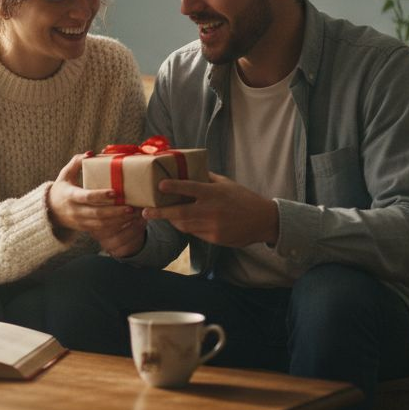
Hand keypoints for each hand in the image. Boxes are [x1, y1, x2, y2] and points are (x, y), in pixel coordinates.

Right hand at [47, 154, 143, 250]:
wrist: (51, 212)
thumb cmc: (62, 189)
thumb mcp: (65, 174)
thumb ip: (77, 162)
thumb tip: (90, 153)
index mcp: (70, 195)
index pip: (86, 197)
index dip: (100, 195)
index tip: (115, 192)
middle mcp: (75, 210)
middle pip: (97, 213)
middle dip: (115, 211)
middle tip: (131, 207)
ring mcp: (80, 221)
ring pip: (101, 224)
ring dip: (118, 220)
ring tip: (133, 214)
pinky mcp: (85, 228)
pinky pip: (102, 230)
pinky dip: (115, 226)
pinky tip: (127, 221)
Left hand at [142, 172, 279, 247]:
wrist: (263, 221)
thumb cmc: (243, 198)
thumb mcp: (226, 184)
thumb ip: (207, 179)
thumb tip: (189, 171)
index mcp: (214, 193)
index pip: (190, 188)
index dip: (173, 187)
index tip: (160, 185)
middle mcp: (211, 210)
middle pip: (179, 213)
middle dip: (160, 213)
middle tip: (145, 212)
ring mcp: (212, 226)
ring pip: (184, 225)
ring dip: (172, 220)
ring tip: (162, 215)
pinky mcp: (214, 238)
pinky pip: (194, 233)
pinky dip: (186, 227)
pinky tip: (183, 222)